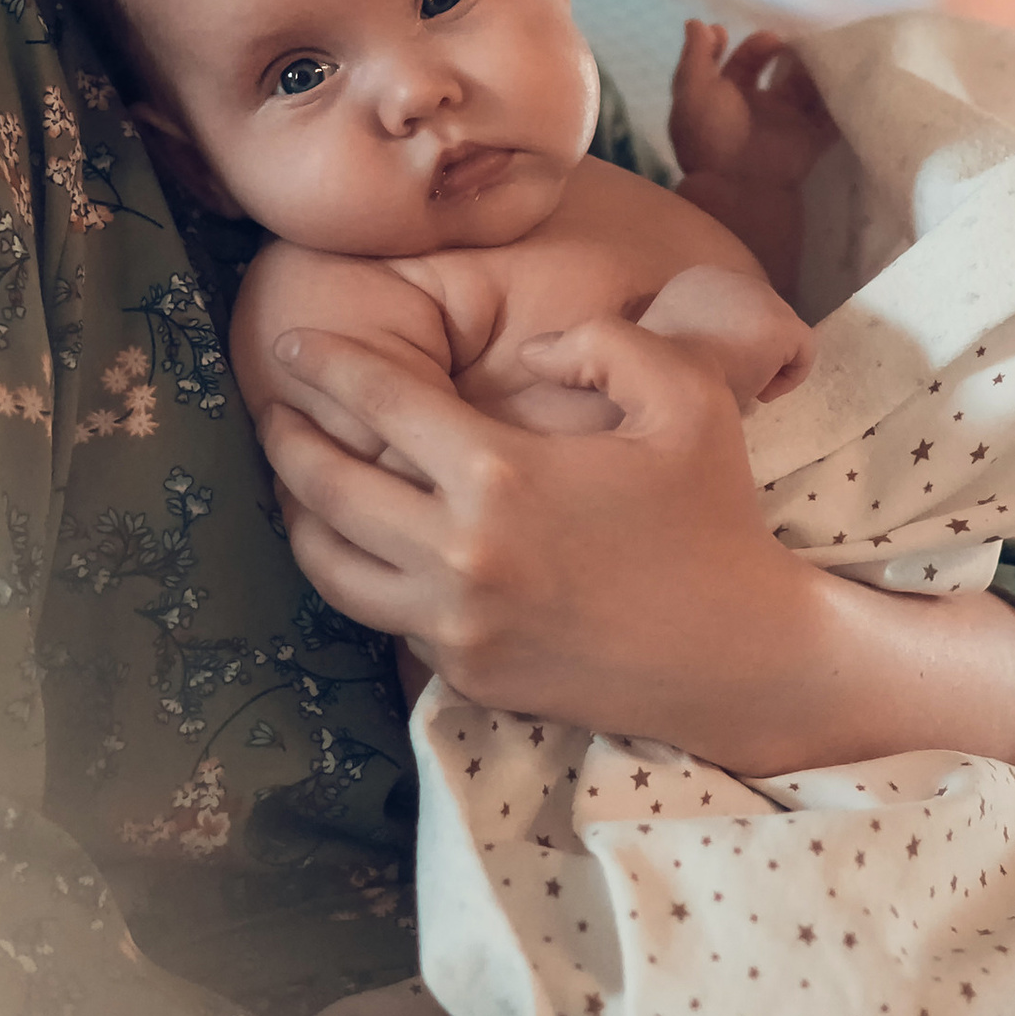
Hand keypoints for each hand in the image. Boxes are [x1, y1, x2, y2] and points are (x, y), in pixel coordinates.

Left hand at [257, 315, 1014, 777]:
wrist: (739, 657)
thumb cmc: (714, 518)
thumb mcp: (689, 396)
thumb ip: (606, 342)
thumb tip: (531, 348)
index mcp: (500, 476)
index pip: (377, 403)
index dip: (325, 365)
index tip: (290, 345)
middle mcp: (457, 555)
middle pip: (325, 487)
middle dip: (288, 438)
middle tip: (276, 408)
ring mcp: (454, 625)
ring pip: (329, 566)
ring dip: (301, 516)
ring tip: (300, 482)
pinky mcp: (464, 672)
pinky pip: (383, 616)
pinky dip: (362, 574)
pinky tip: (367, 546)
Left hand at [669, 22, 834, 192]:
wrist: (738, 186)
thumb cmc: (710, 135)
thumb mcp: (692, 91)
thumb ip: (695, 56)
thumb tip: (696, 21)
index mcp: (727, 99)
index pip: (739, 64)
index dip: (744, 45)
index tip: (737, 32)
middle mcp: (758, 110)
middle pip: (777, 71)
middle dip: (782, 51)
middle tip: (783, 41)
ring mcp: (786, 125)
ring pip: (808, 89)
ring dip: (815, 68)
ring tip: (819, 49)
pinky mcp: (810, 141)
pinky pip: (832, 118)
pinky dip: (842, 100)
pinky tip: (848, 73)